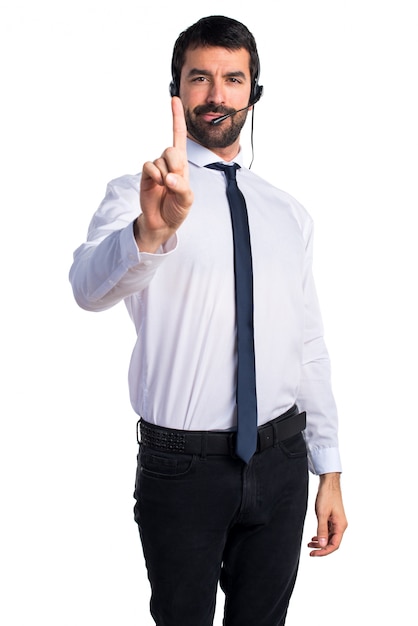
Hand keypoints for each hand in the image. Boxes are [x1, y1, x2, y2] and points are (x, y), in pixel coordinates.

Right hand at [135, 96, 193, 251]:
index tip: (174, 99)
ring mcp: (157, 168)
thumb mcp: (187, 199)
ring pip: (161, 160)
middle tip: (175, 182)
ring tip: (166, 188)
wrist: (162, 222)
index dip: (176, 118)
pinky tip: (158, 184)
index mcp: (182, 164)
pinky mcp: (146, 175)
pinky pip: (149, 166)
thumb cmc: (177, 208)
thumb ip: (181, 187)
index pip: (179, 136)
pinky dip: (156, 175)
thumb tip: (168, 177)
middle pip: (172, 149)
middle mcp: (169, 162)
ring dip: (166, 175)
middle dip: (175, 166)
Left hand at [308, 472, 347, 556]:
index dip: (324, 551)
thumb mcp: (322, 514)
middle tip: (310, 552)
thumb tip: (322, 545)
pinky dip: (321, 535)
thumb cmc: (327, 496)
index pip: (334, 545)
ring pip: (330, 537)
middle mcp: (340, 525)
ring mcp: (337, 522)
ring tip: (309, 544)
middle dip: (321, 548)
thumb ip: (322, 530)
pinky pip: (328, 531)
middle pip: (332, 543)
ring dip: (320, 542)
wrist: (329, 483)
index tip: (314, 554)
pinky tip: (314, 537)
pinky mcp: (333, 518)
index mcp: (341, 526)